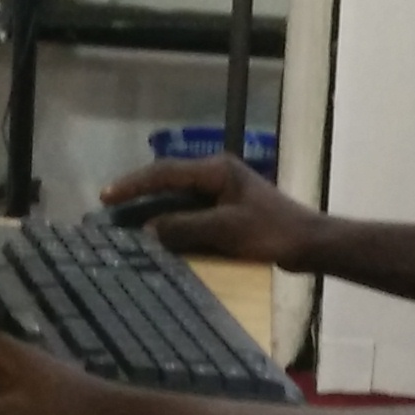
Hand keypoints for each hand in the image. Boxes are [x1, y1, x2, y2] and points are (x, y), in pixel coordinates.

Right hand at [101, 155, 323, 265]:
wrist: (308, 244)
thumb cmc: (272, 232)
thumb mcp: (225, 229)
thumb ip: (185, 227)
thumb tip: (148, 229)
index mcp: (216, 170)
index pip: (165, 172)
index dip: (133, 184)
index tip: (106, 196)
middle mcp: (217, 175)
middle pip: (168, 181)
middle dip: (138, 195)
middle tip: (109, 209)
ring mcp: (223, 192)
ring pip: (178, 198)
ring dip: (154, 210)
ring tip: (126, 224)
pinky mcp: (228, 211)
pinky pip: (191, 212)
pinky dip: (173, 223)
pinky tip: (159, 238)